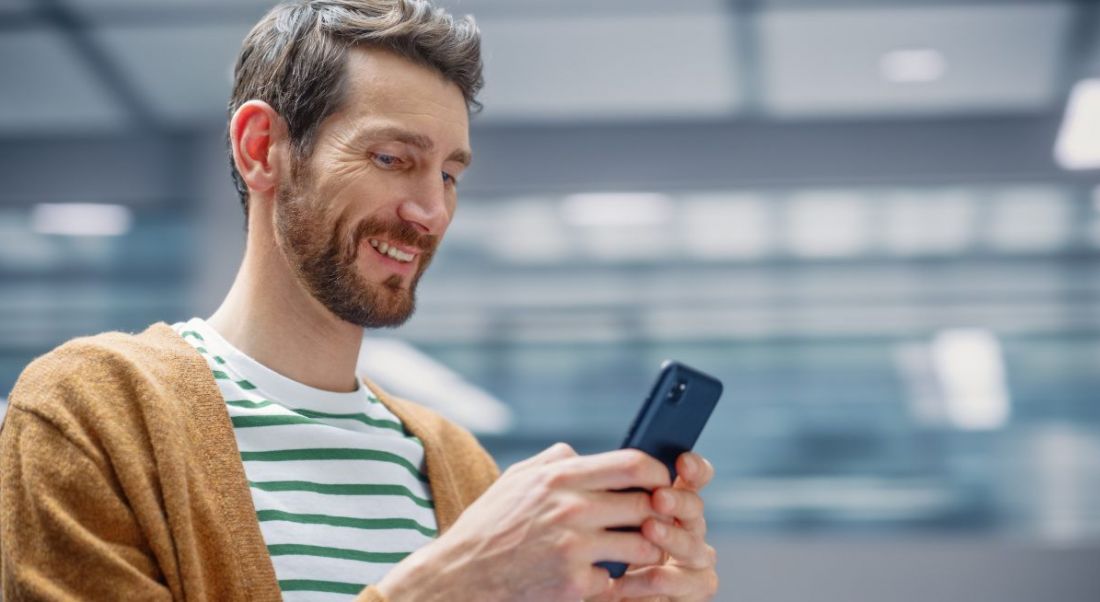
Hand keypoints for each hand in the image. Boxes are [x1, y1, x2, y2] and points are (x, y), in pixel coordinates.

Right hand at [376, 443, 673, 601]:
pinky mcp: (573, 585)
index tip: (661, 482)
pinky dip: (610, 580)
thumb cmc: (488, 526)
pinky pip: (615, 580)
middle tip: (654, 522)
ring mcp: (573, 549)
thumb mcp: (515, 480)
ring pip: (642, 546)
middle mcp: (571, 509)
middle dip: (656, 515)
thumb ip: (554, 461)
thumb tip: (584, 454)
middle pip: (645, 506)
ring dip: (643, 551)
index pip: (633, 464)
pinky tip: (596, 576)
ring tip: (633, 551)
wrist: (458, 578)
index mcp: (559, 478)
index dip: (658, 473)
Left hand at [588, 452, 717, 601]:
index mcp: (669, 505)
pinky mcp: (687, 593)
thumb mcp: (589, 516)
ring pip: (695, 548)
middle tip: (659, 498)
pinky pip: (686, 586)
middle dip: (680, 501)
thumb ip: (592, 489)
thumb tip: (574, 455)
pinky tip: (628, 579)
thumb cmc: (590, 552)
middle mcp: (686, 530)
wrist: (585, 592)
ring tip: (648, 531)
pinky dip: (656, 580)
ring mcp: (691, 563)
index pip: (691, 480)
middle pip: (696, 509)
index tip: (681, 461)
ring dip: (672, 537)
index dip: (694, 469)